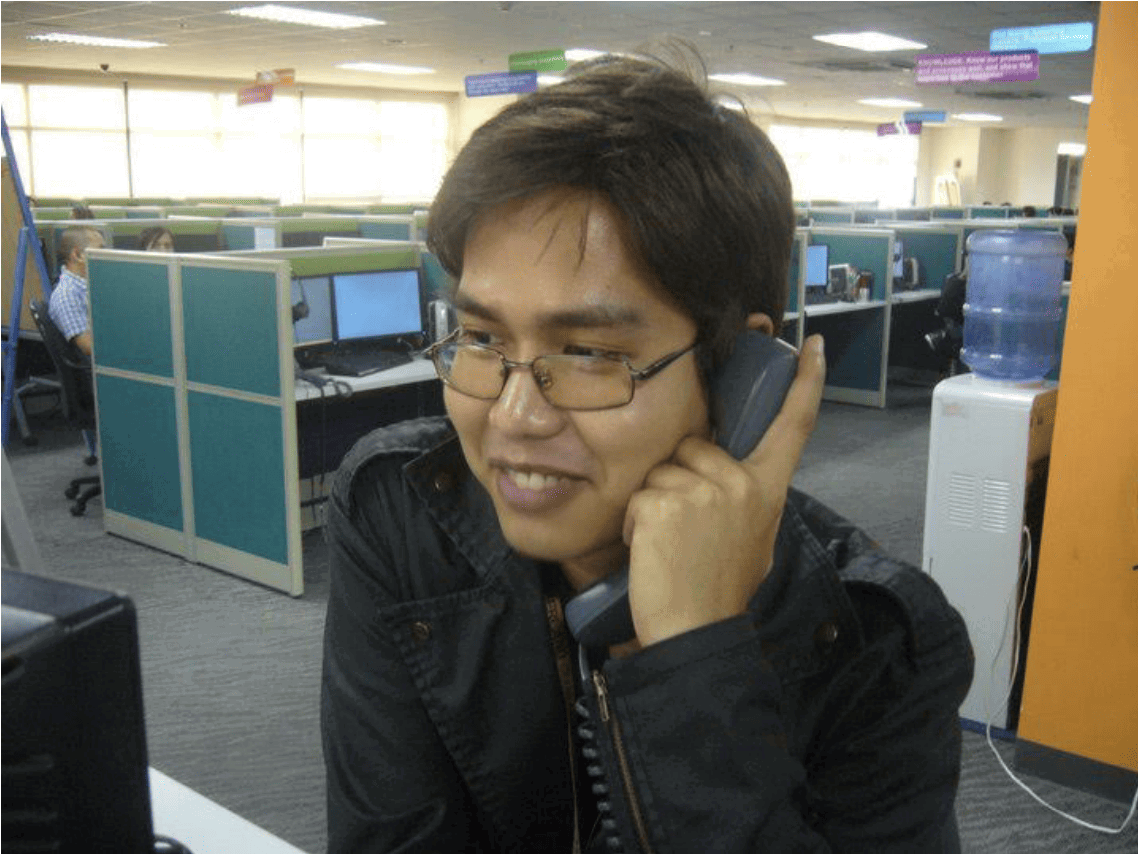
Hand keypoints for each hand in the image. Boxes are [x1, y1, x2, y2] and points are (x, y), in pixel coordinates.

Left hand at [622, 335, 825, 647]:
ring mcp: (703, 491)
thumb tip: (727, 475)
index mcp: (768, 489)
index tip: (812, 348)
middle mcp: (741, 483)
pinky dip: (636, 522)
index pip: (793, 426)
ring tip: (669, 543)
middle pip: (696, 446)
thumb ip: (745, 497)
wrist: (695, 631)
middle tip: (685, 529)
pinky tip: (651, 550)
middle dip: (680, 478)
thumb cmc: (720, 589)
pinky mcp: (663, 502)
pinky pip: (639, 494)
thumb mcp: (754, 537)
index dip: (805, 384)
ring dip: (655, 502)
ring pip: (662, 470)